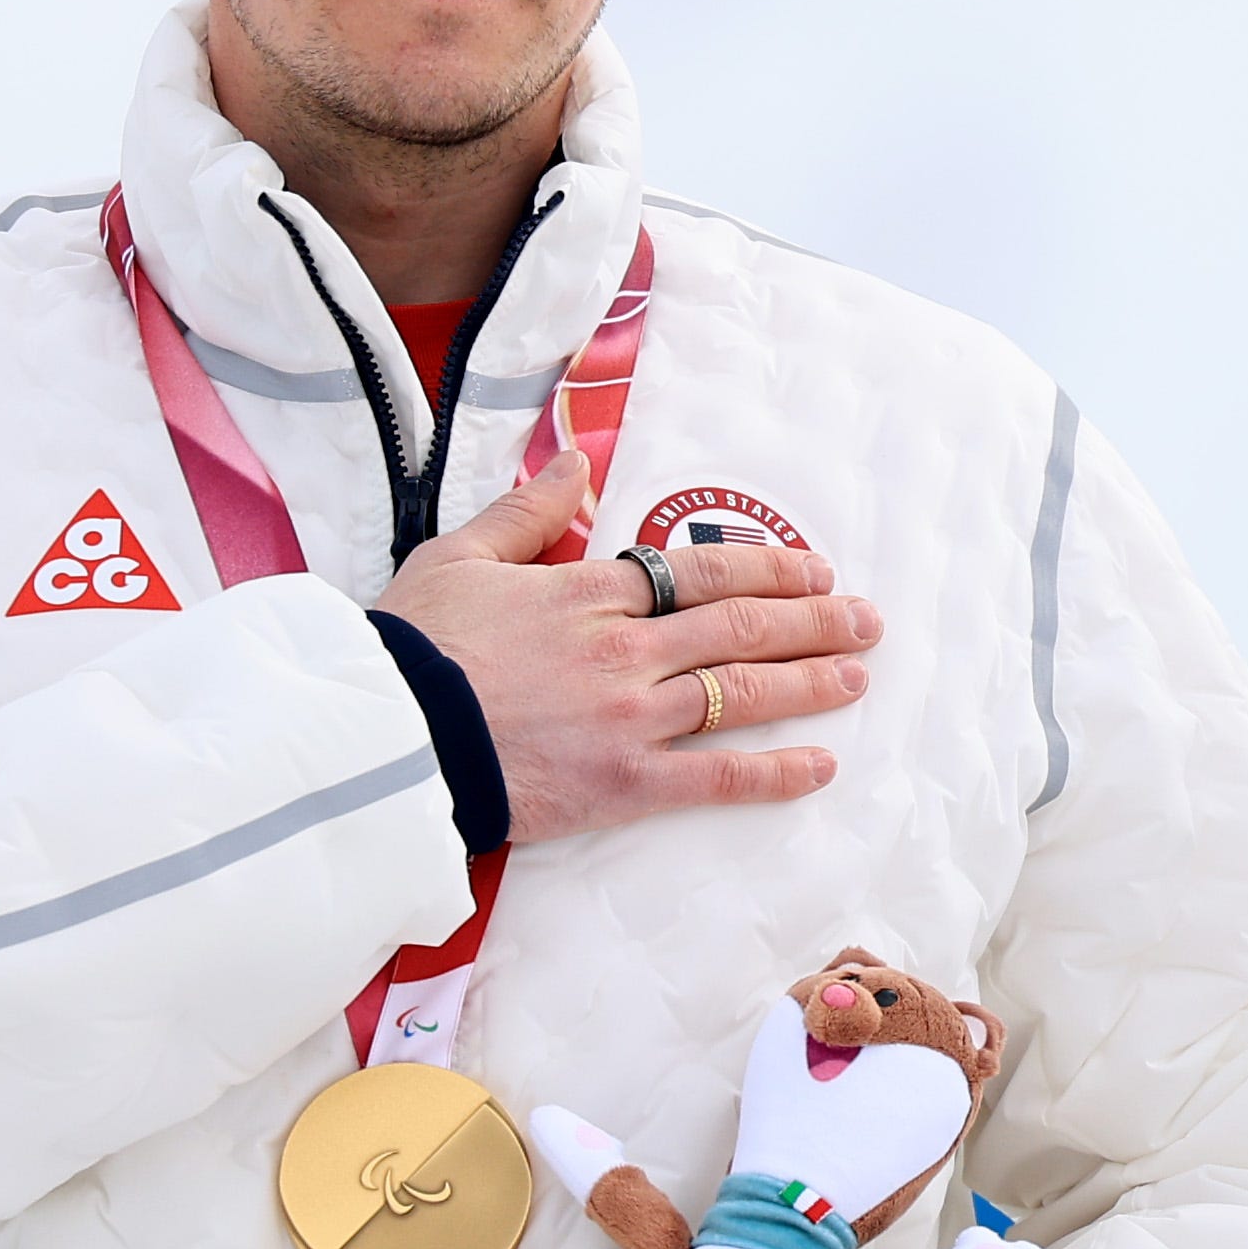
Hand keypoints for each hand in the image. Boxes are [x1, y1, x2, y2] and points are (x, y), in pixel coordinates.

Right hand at [377, 457, 881, 836]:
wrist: (382, 738)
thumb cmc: (410, 647)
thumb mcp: (459, 556)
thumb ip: (527, 512)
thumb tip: (575, 463)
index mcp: (588, 592)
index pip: (700, 570)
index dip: (767, 567)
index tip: (814, 569)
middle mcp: (623, 649)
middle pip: (740, 626)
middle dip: (813, 619)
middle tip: (865, 618)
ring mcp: (628, 718)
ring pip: (741, 692)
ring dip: (810, 681)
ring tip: (858, 674)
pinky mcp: (621, 785)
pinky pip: (715, 777)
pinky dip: (774, 771)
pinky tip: (819, 766)